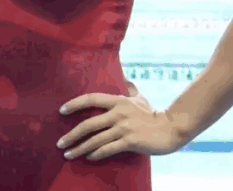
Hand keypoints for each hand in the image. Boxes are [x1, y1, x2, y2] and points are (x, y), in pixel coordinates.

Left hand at [57, 93, 185, 161]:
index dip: (74, 104)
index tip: (61, 111)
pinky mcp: (130, 141)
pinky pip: (108, 149)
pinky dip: (96, 154)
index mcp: (118, 101)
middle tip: (60, 143)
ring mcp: (124, 128)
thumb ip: (130, 88)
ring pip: (96, 139)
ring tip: (68, 154)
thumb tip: (124, 76)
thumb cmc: (154, 114)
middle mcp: (118, 113)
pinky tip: (88, 157)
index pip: (90, 99)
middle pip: (88, 124)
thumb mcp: (140, 98)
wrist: (172, 128)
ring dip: (80, 148)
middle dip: (71, 135)